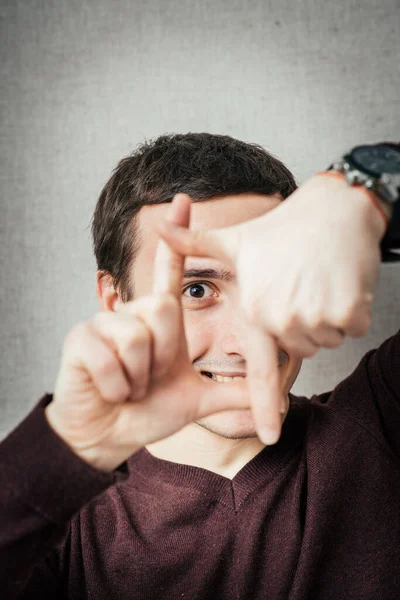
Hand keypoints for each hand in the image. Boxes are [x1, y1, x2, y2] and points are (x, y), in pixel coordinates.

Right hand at [46, 196, 248, 471]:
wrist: (108, 436)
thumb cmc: (146, 412)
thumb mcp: (196, 401)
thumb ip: (233, 394)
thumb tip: (278, 401)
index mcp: (161, 321)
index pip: (171, 271)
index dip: (178, 236)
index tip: (184, 199)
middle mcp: (134, 313)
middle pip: (162, 308)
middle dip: (159, 358)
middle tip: (147, 381)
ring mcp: (104, 323)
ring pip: (136, 336)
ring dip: (138, 377)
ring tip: (128, 386)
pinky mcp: (80, 338)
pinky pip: (109, 356)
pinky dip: (116, 386)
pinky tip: (109, 391)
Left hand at [157, 176, 386, 436]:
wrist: (335, 210)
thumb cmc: (282, 230)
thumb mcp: (236, 240)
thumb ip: (194, 243)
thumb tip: (158, 226)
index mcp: (255, 310)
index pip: (260, 371)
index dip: (264, 407)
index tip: (268, 436)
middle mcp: (283, 319)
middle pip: (300, 348)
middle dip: (303, 327)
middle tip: (300, 289)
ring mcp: (318, 316)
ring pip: (326, 338)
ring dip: (325, 318)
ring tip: (315, 283)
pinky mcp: (349, 310)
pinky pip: (350, 327)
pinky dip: (349, 310)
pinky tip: (338, 282)